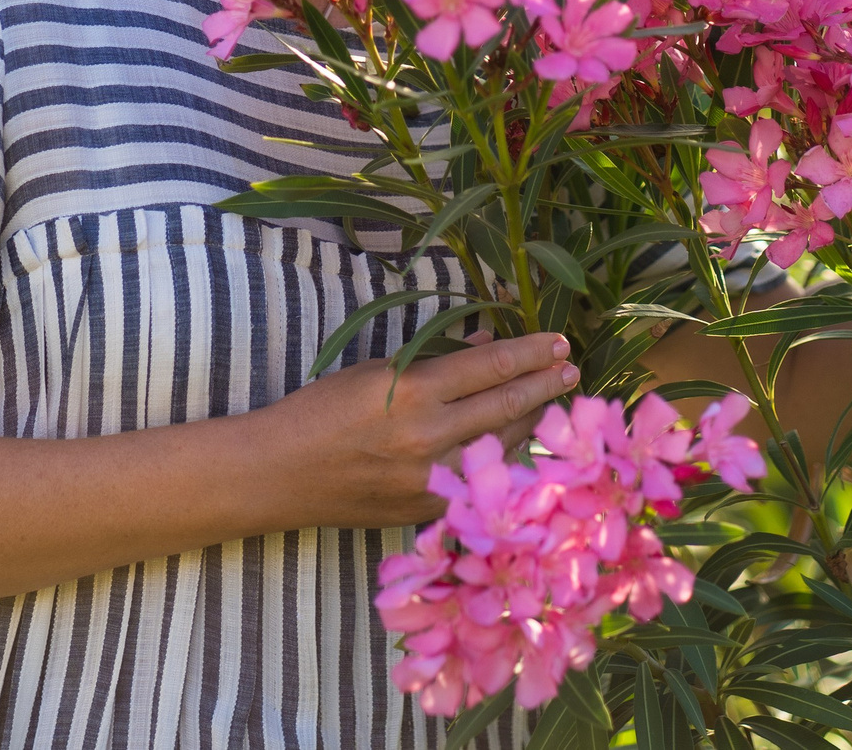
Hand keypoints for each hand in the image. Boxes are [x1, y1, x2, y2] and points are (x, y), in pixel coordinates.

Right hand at [253, 330, 578, 528]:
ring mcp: (431, 479)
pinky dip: (501, 458)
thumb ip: (434, 362)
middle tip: (570, 371)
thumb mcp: (376, 371)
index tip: (558, 343)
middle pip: (507, 407)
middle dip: (545, 386)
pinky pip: (479, 480)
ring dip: (531, 422)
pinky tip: (516, 443)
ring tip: (550, 401)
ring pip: (501, 447)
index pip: (490, 367)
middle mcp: (428, 437)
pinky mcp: (427, 510)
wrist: (281, 473)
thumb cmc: (322, 410)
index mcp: (412, 392)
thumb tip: (487, 347)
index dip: (530, 354)